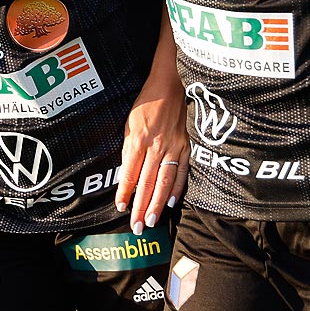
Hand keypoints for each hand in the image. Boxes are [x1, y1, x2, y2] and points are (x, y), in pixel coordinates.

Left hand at [114, 82, 187, 232]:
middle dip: (142, 207)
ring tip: (152, 221)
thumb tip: (127, 172)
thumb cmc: (147, 102)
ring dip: (158, 204)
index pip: (130, 172)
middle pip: (147, 182)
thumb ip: (129, 148)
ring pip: (164, 182)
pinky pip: (182, 172)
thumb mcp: (129, 122)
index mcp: (139, 139)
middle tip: (138, 227)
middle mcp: (157, 146)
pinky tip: (172, 203)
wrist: (173, 84)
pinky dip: (177, 189)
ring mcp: (174, 147)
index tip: (122, 208)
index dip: (125, 192)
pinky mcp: (187, 146)